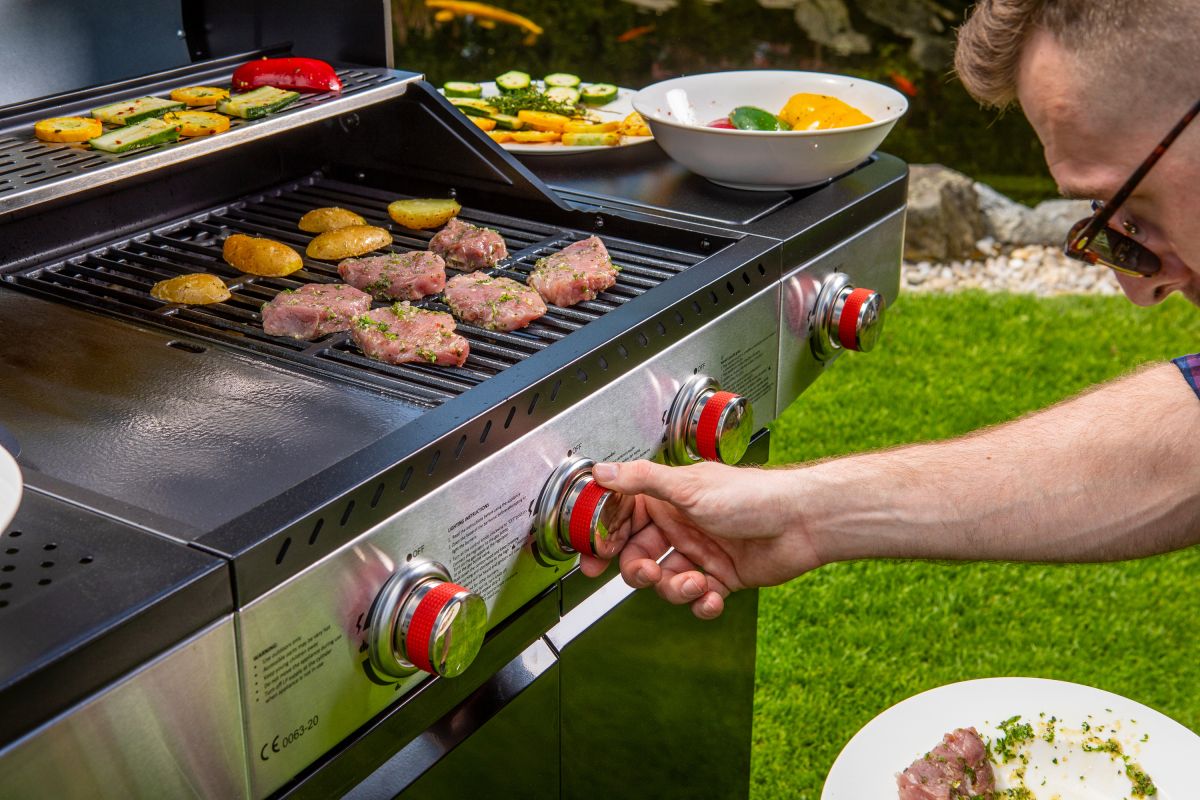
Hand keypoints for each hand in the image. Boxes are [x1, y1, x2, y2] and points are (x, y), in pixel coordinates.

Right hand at [581, 460, 820, 618]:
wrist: (802, 522)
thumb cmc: (753, 496)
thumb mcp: (689, 487)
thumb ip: (642, 481)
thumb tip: (602, 472)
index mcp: (668, 500)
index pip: (623, 520)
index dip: (605, 539)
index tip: (592, 558)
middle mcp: (681, 526)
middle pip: (639, 557)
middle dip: (640, 571)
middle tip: (649, 574)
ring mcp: (700, 553)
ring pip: (667, 582)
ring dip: (676, 589)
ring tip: (696, 583)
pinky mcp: (721, 578)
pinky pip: (697, 599)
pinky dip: (702, 604)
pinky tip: (712, 597)